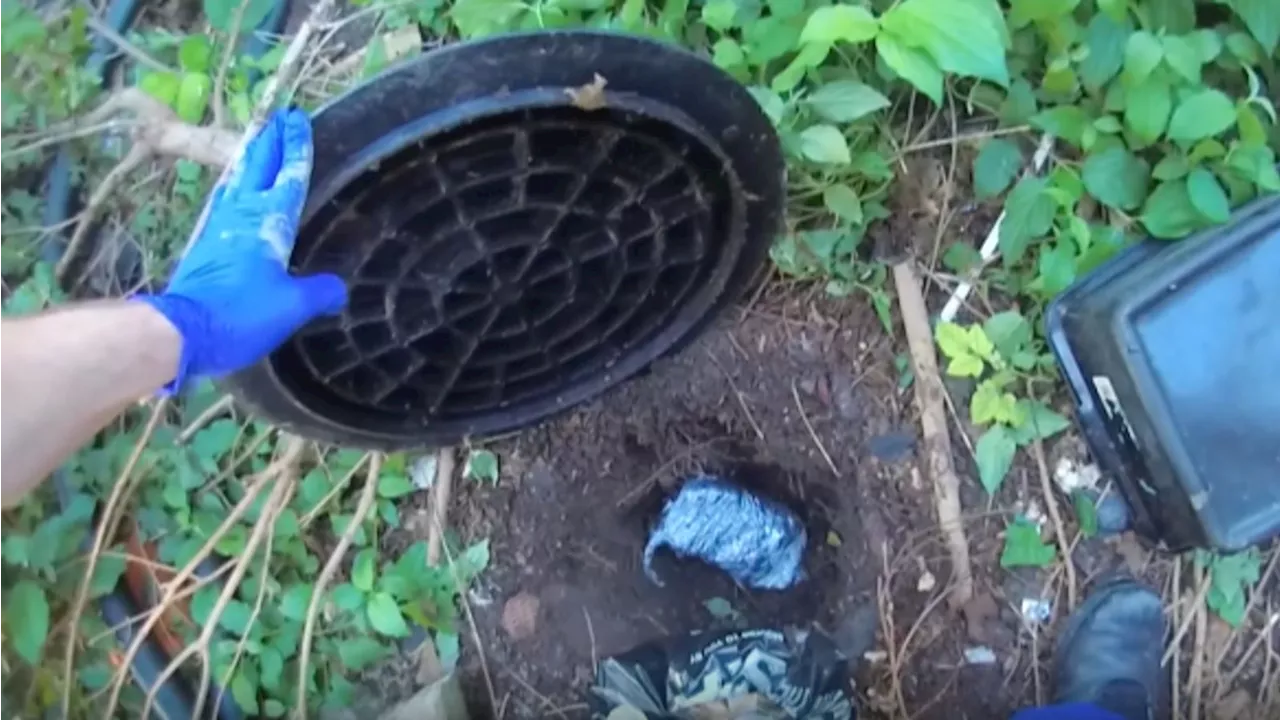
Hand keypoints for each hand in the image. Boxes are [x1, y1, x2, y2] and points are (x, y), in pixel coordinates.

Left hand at [136, 108, 346, 389]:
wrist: (180, 330)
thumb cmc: (240, 312)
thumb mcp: (291, 306)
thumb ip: (319, 293)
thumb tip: (338, 288)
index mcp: (267, 222)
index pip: (288, 176)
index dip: (295, 149)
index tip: (297, 119)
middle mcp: (241, 215)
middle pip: (257, 169)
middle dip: (270, 143)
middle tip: (278, 118)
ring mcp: (219, 228)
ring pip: (239, 182)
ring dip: (250, 161)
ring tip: (258, 145)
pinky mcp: (206, 245)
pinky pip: (227, 202)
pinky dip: (237, 187)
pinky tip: (235, 191)